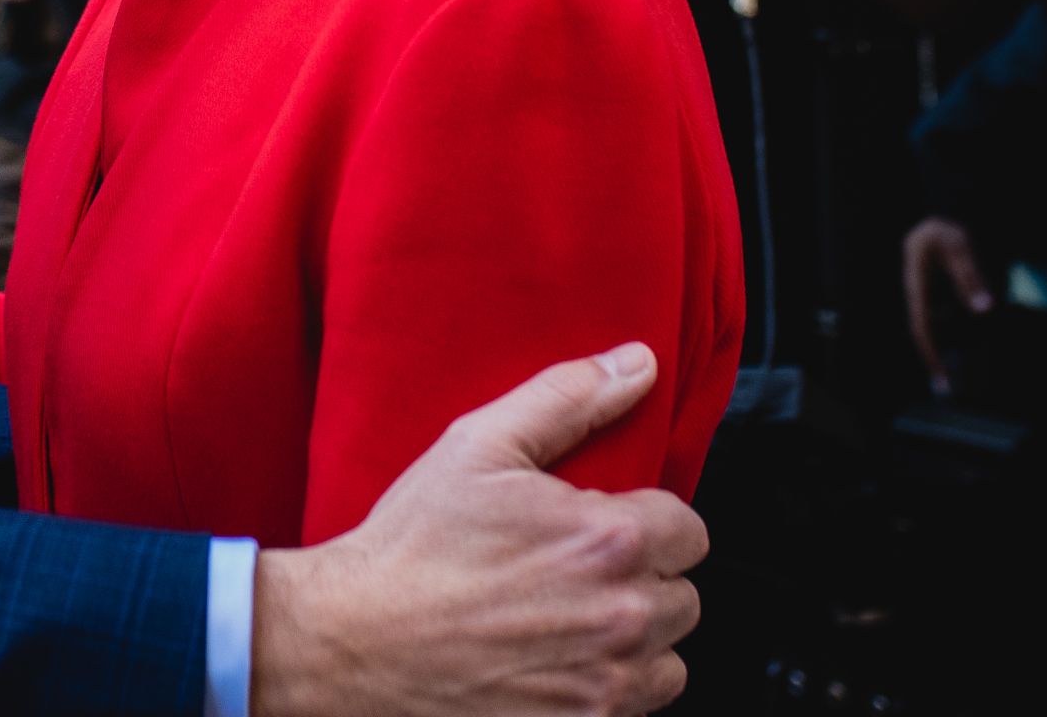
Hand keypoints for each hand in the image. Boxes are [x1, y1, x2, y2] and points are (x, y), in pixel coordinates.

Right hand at [252, 346, 703, 716]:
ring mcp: (607, 684)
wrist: (357, 639)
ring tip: (567, 622)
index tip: (596, 528)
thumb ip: (568, 398)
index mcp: (611, 539)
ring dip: (632, 643)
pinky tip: (553, 664)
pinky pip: (635, 710)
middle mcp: (623, 616)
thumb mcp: (479, 446)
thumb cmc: (413, 545)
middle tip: (573, 574)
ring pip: (668, 662)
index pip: (689, 530)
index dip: (643, 522)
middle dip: (640, 582)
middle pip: (684, 598)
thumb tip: (636, 364)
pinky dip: (605, 690)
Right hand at [900, 217, 991, 392]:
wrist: (942, 212)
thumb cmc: (947, 227)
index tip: (941, 377)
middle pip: (925, 334)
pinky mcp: (938, 292)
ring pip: (936, 329)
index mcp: (919, 285)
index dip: (931, 354)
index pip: (922, 327)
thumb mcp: (960, 247)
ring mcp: (928, 294)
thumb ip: (970, 278)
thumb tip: (983, 310)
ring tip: (957, 376)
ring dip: (945, 351)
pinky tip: (965, 348)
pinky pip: (944, 319)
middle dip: (935, 360)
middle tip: (945, 389)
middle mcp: (921, 294)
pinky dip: (953, 337)